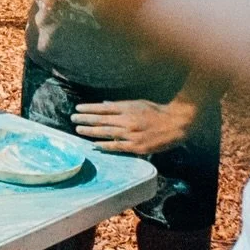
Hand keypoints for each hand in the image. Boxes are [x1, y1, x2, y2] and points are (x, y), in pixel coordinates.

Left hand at [70, 98, 195, 154]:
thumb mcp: (138, 103)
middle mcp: (127, 120)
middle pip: (102, 120)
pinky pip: (118, 146)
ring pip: (106, 133)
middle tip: (73, 119)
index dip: (89, 108)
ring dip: (91, 131)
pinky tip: (95, 145)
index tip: (78, 108)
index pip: (103, 108)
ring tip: (78, 130)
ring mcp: (131, 134)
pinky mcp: (137, 147)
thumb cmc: (157, 112)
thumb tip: (104, 105)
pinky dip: (106, 146)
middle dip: (85, 119)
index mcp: (127, 108)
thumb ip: (121, 106)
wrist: (176, 124)